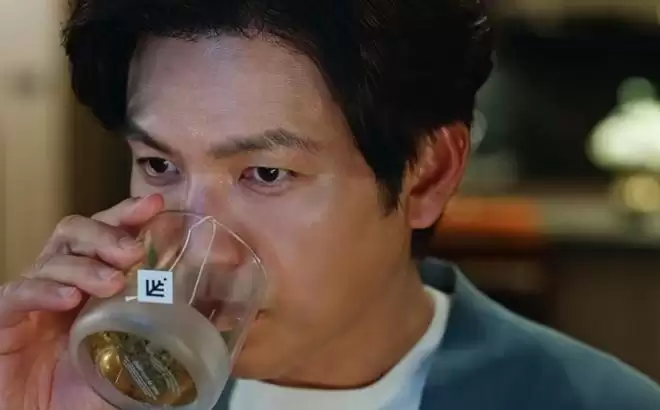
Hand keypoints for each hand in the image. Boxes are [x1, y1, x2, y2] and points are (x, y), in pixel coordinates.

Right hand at [0, 195, 163, 409]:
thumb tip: (221, 328)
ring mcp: (32, 301)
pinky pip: (17, 295)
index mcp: (93, 285)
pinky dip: (43, 291)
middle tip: (133, 253)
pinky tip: (69, 299)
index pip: (107, 236)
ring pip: (51, 259)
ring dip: (84, 266)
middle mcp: (62, 283)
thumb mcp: (136, 362)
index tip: (155, 205)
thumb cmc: (88, 392)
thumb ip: (168, 340)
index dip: (127, 215)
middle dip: (106, 234)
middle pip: (75, 233)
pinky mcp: (4, 322)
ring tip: (112, 283)